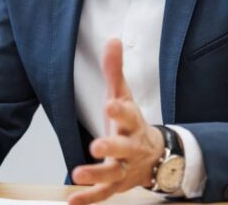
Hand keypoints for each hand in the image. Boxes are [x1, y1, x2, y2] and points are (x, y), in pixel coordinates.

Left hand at [68, 39, 165, 204]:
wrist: (156, 157)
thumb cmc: (132, 122)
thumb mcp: (124, 95)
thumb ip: (115, 70)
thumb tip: (112, 40)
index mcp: (132, 122)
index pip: (128, 114)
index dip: (120, 109)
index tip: (110, 103)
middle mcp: (131, 146)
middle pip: (123, 147)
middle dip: (111, 146)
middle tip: (96, 146)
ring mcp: (125, 168)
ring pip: (113, 173)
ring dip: (96, 174)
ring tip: (77, 173)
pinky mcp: (117, 186)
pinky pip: (103, 194)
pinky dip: (88, 199)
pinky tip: (72, 200)